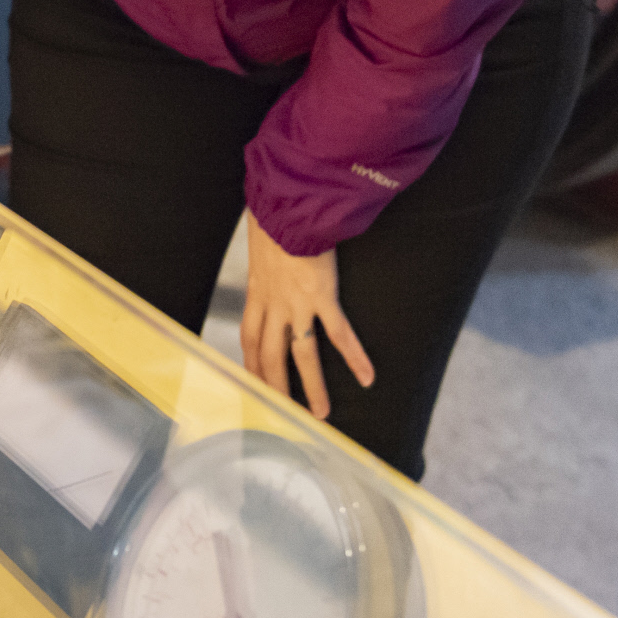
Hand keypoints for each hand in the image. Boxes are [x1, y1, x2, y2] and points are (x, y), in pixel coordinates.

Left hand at [239, 214, 374, 418]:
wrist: (285, 204)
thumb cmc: (274, 216)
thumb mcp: (261, 241)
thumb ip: (266, 255)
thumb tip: (268, 248)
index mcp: (256, 292)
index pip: (250, 339)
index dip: (252, 365)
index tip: (255, 384)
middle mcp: (272, 304)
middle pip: (270, 357)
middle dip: (276, 387)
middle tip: (284, 412)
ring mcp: (296, 303)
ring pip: (302, 355)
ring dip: (312, 386)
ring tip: (321, 413)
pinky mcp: (322, 296)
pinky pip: (339, 334)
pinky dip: (354, 357)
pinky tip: (367, 377)